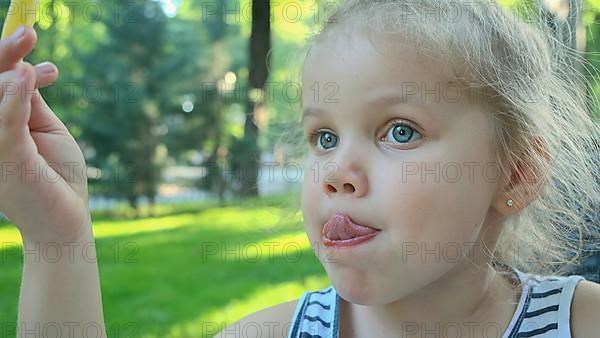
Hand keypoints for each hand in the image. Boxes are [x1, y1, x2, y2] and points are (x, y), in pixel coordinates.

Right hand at [0, 26, 89, 243]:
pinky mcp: (7, 161)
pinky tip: (23, 76)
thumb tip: (23, 68)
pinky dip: (13, 99)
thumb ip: (30, 103)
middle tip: (28, 33)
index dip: (6, 58)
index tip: (29, 38)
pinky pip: (5, 125)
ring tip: (29, 48)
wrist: (66, 220)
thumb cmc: (58, 177)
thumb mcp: (47, 131)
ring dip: (9, 72)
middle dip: (3, 55)